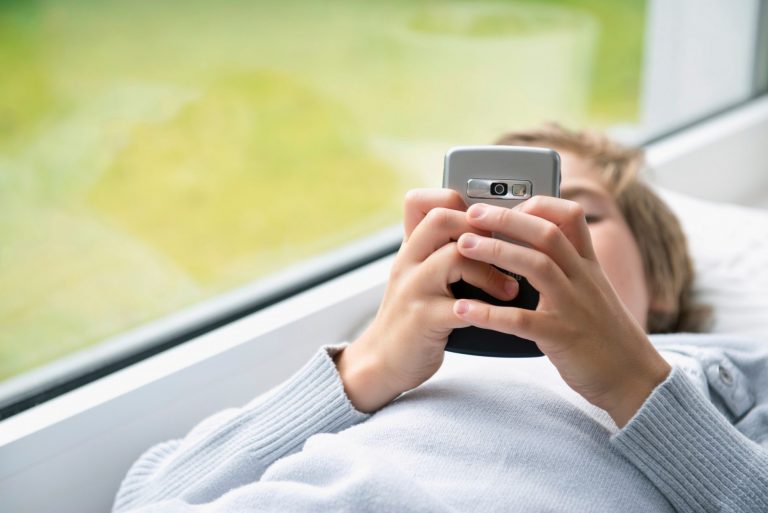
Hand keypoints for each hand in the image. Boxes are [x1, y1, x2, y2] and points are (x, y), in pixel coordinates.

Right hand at [335, 189, 518, 411]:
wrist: (381, 362)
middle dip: (482, 231)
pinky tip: (498, 316)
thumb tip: (485, 231)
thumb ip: (441, 253)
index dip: (461, 203)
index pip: (425, 202)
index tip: (489, 226)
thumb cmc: (412, 318)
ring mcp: (413, 289)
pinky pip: (461, 306)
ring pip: (455, 256)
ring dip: (491, 271)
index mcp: (411, 248)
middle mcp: (408, 262)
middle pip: (442, 219)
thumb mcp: (419, 276)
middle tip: (505, 252)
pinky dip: (486, 310)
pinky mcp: (421, 319)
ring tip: (509, 290)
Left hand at [453, 197, 670, 426]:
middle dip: (507, 219)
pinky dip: (490, 313)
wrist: (636, 380)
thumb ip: (570, 270)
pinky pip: (522, 321)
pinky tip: (463, 309)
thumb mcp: (593, 293)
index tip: (510, 201)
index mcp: (589, 266)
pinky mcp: (562, 337)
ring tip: (462, 247)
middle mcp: (583, 279)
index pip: (571, 218)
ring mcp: (574, 307)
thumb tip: (537, 250)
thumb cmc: (607, 337)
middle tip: (471, 214)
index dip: (541, 204)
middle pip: (547, 234)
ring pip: (537, 267)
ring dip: (496, 252)